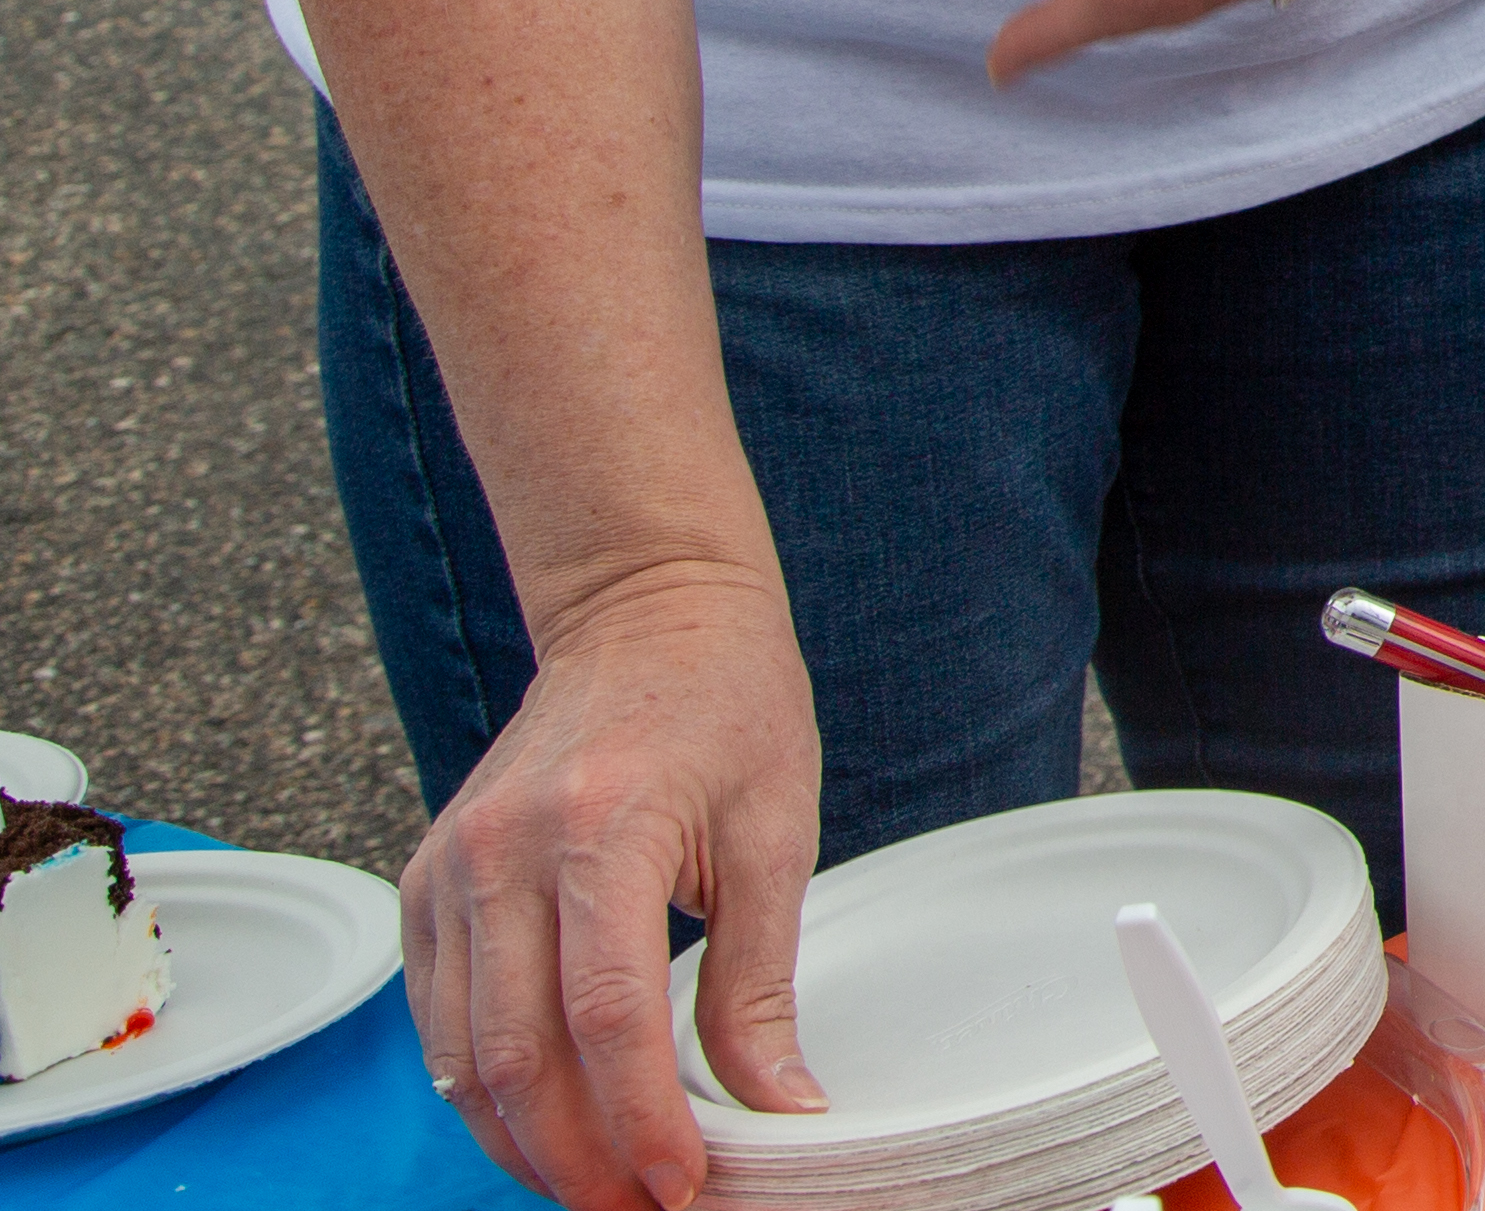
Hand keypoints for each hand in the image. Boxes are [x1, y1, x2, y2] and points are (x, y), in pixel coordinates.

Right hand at [405, 558, 823, 1210]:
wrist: (646, 613)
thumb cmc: (728, 707)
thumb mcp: (774, 834)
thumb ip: (759, 982)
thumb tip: (781, 1106)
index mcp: (601, 829)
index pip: (607, 1019)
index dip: (641, 1122)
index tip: (684, 1187)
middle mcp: (502, 853)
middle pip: (517, 1058)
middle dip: (576, 1159)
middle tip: (642, 1209)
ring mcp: (448, 870)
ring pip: (461, 1057)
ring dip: (523, 1143)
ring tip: (598, 1185)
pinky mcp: (424, 885)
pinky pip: (439, 1019)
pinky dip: (484, 1089)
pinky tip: (545, 1124)